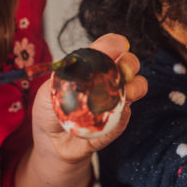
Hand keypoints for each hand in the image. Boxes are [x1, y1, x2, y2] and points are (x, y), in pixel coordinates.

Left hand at [29, 33, 146, 163]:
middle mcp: (109, 78)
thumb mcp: (48, 91)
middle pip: (130, 62)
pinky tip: (112, 117)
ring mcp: (117, 99)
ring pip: (139, 85)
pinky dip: (124, 113)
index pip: (108, 47)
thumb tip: (75, 67)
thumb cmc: (50, 110)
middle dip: (131, 62)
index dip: (114, 44)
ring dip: (137, 86)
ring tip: (127, 93)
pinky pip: (128, 114)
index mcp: (92, 65)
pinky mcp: (120, 121)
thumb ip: (62, 78)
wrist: (52, 141)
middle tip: (123, 70)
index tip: (117, 46)